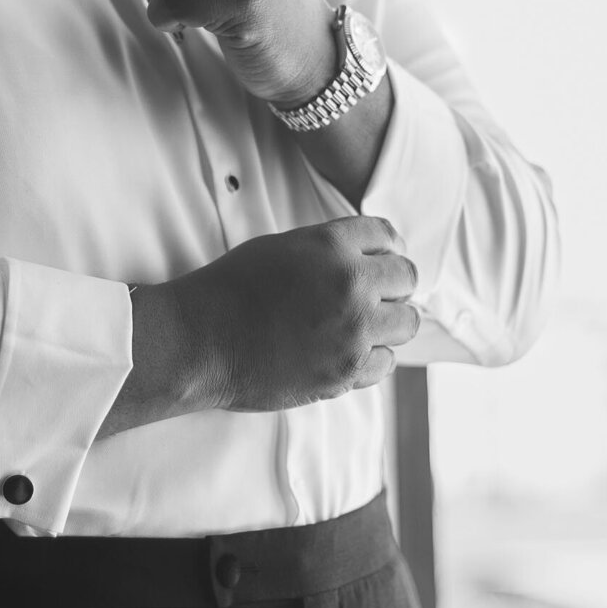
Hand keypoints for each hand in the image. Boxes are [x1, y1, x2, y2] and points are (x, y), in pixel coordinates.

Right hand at [164, 215, 418, 413]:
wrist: (200, 341)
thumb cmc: (231, 290)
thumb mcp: (281, 248)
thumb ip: (329, 248)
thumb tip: (369, 257)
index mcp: (331, 245)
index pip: (388, 236)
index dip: (384, 249)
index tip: (379, 261)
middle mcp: (349, 283)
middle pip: (407, 277)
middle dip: (391, 285)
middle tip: (372, 296)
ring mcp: (352, 330)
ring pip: (406, 322)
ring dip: (387, 323)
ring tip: (360, 326)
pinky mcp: (347, 371)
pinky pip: (386, 362)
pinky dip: (370, 359)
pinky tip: (344, 353)